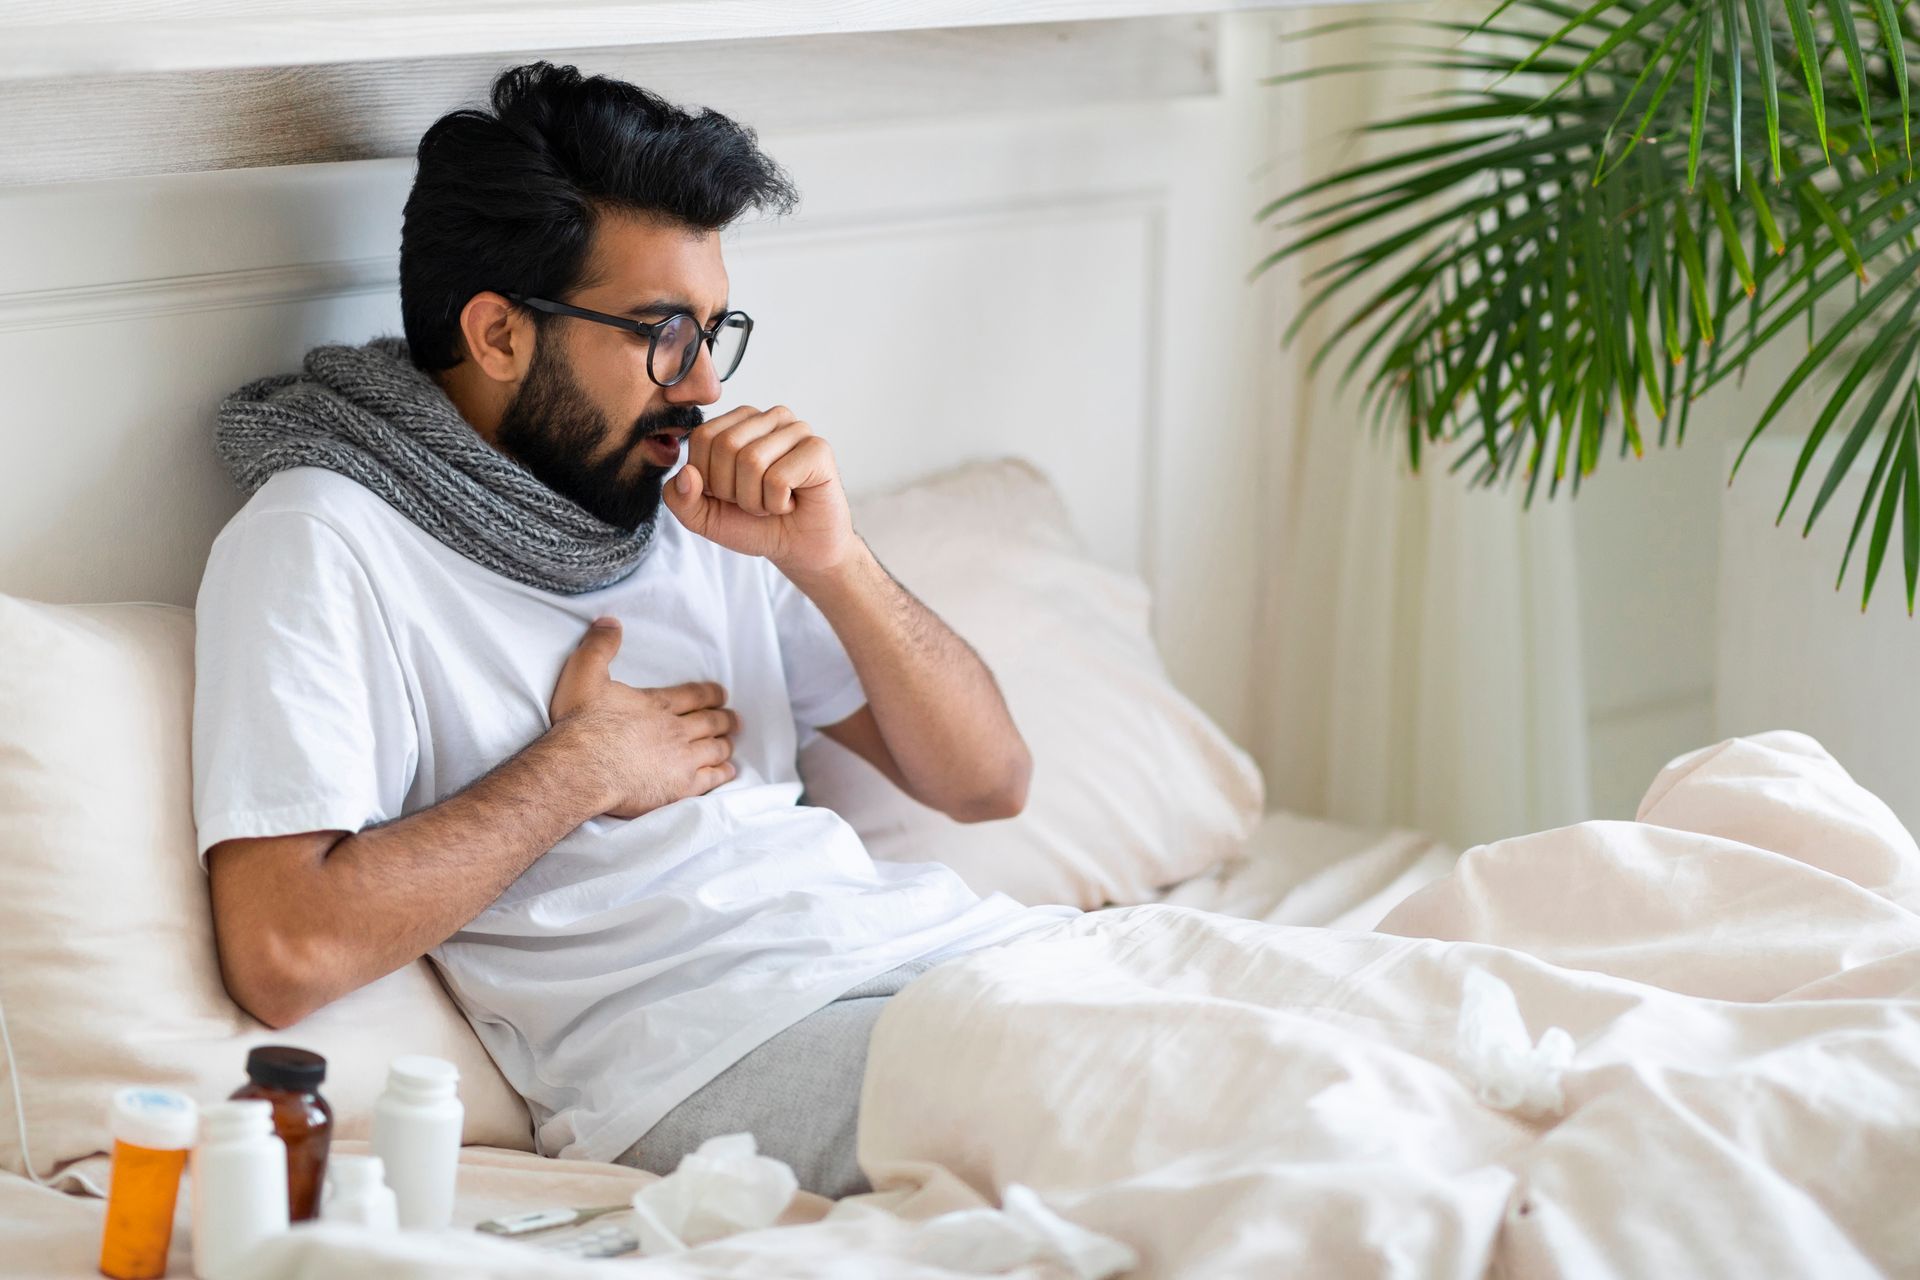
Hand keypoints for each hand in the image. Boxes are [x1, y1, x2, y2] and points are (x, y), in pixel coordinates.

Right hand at [548, 617, 738, 818]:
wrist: (581, 768)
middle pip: (709, 722)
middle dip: (724, 719)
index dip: (710, 694)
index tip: (721, 694)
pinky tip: (727, 772)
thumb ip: (600, 647)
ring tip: (730, 743)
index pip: (693, 695)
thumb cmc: (581, 724)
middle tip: (734, 719)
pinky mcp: (680, 787)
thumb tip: (610, 621)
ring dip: (724, 744)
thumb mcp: (583, 674)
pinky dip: (722, 773)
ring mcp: (681, 759)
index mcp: (656, 704)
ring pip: (714, 748)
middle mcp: (674, 730)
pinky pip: (711, 778)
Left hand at [662, 404, 855, 576]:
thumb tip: (686, 473)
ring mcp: (797, 430)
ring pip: (752, 461)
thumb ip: (680, 499)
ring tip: (773, 503)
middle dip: (732, 490)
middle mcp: (769, 418)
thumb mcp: (705, 517)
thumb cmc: (756, 525)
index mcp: (739, 422)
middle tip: (755, 501)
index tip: (730, 495)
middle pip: (726, 445)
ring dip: (756, 500)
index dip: (708, 478)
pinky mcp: (818, 449)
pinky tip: (792, 503)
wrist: (799, 549)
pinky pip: (778, 479)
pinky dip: (778, 504)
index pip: (702, 437)